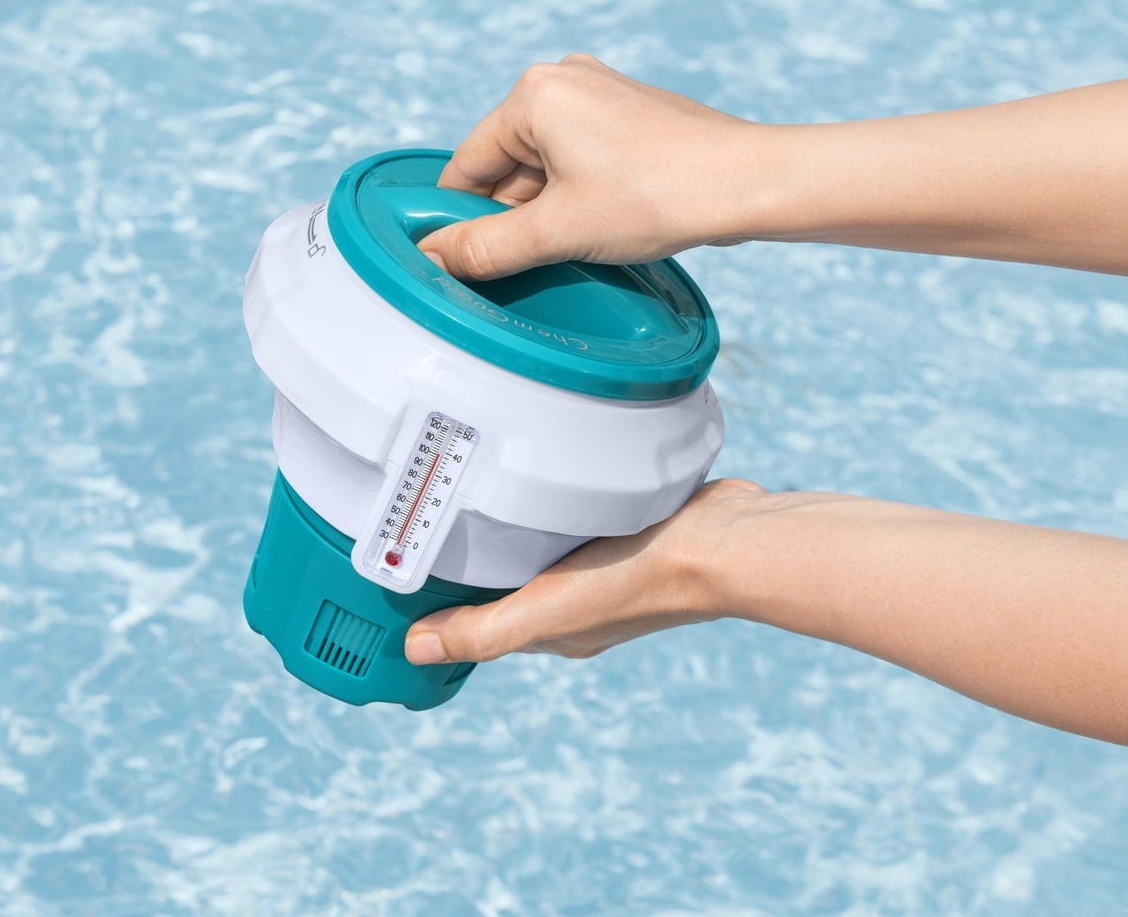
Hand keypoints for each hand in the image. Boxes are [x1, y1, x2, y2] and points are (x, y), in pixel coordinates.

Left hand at [404, 479, 766, 663]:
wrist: (723, 540)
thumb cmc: (638, 578)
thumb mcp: (547, 609)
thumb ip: (482, 631)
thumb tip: (414, 650)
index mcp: (557, 632)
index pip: (484, 625)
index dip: (443, 608)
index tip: (404, 575)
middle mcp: (578, 604)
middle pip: (508, 587)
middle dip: (470, 565)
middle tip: (423, 522)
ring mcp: (606, 565)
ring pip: (541, 552)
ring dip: (508, 532)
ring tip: (465, 492)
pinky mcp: (626, 526)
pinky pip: (573, 520)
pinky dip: (548, 508)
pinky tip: (534, 478)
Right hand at [419, 54, 775, 280]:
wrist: (749, 184)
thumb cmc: (659, 196)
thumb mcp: (558, 231)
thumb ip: (487, 247)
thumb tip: (433, 258)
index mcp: (534, 93)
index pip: (468, 164)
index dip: (461, 218)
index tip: (464, 261)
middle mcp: (565, 79)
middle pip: (507, 165)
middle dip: (514, 216)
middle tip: (531, 262)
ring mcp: (602, 94)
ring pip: (546, 167)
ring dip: (549, 211)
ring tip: (575, 247)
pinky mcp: (631, 116)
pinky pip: (582, 160)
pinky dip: (579, 197)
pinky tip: (600, 229)